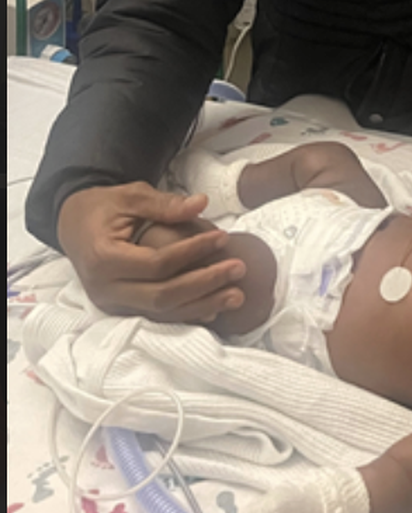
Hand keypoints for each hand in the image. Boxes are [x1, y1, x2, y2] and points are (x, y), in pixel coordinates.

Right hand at [57, 183, 246, 322]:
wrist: (73, 226)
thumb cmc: (103, 208)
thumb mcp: (131, 196)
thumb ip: (165, 204)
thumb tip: (202, 203)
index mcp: (104, 258)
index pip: (157, 263)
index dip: (193, 252)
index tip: (223, 238)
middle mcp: (105, 289)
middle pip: (162, 296)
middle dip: (204, 285)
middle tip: (238, 270)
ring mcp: (111, 304)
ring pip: (162, 313)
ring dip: (202, 306)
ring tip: (236, 296)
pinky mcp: (120, 310)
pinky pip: (156, 316)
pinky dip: (186, 314)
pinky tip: (214, 309)